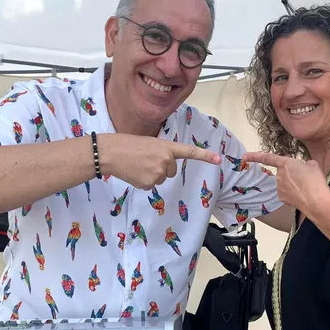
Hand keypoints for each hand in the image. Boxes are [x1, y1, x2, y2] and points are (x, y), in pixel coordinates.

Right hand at [98, 133, 221, 188]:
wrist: (111, 152)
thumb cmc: (128, 145)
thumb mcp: (150, 143)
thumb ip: (162, 153)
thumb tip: (165, 167)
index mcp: (167, 147)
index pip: (189, 152)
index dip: (205, 156)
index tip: (219, 159)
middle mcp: (166, 160)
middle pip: (171, 171)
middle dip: (161, 168)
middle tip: (145, 160)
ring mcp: (158, 173)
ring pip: (161, 179)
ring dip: (151, 175)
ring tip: (138, 165)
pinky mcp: (149, 183)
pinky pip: (151, 186)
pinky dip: (144, 181)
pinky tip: (135, 172)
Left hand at [242, 151, 329, 214]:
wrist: (316, 201)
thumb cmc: (315, 181)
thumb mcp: (313, 166)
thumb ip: (305, 164)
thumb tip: (304, 167)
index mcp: (286, 163)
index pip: (267, 158)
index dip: (255, 156)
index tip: (244, 156)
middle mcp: (279, 175)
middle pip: (283, 172)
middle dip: (292, 174)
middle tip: (305, 178)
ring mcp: (279, 188)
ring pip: (285, 183)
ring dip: (293, 184)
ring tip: (306, 188)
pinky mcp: (281, 198)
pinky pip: (286, 192)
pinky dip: (293, 193)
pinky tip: (302, 195)